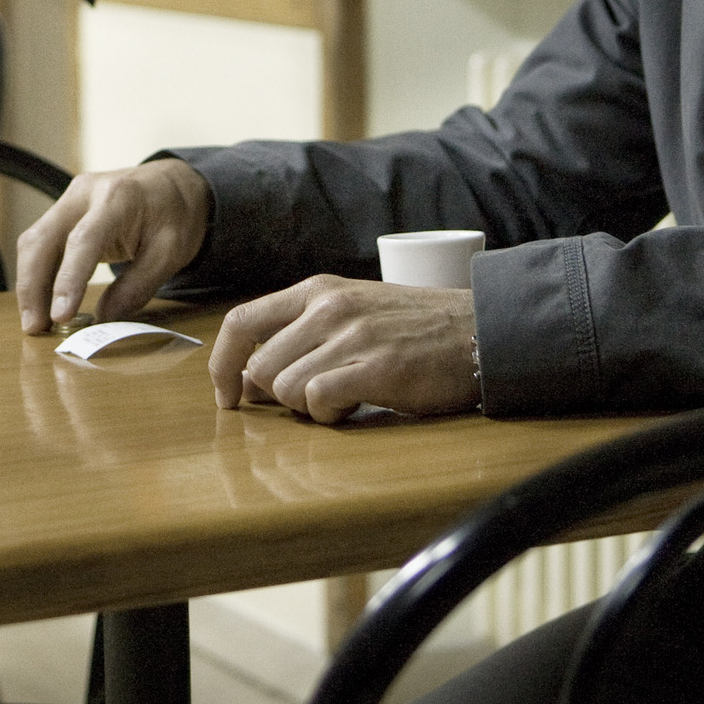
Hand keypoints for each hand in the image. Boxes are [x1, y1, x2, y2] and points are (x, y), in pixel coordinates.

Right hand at [15, 158, 210, 332]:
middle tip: (35, 327)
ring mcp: (68, 201)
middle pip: (42, 239)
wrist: (170, 184)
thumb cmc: (173, 215)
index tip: (60, 316)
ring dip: (29, 285)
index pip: (83, 240)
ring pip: (33, 242)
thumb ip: (138, 285)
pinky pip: (40, 245)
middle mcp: (84, 194)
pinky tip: (41, 303)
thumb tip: (103, 317)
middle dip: (32, 286)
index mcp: (118, 198)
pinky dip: (37, 275)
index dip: (68, 279)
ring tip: (36, 322)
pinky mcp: (61, 213)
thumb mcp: (171, 252)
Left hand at [208, 277, 480, 423]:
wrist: (481, 329)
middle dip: (279, 396)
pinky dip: (329, 413)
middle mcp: (328, 307)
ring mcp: (352, 335)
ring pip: (285, 388)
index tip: (229, 397)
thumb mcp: (351, 313)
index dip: (222, 365)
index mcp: (317, 290)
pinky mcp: (377, 366)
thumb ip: (300, 337)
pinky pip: (318, 400)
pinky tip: (355, 406)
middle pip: (260, 368)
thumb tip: (246, 382)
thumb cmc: (414, 329)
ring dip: (308, 407)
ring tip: (345, 396)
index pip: (241, 322)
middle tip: (317, 397)